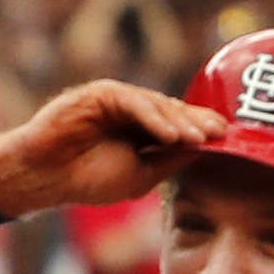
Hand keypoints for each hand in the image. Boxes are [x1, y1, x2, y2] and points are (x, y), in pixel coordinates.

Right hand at [0, 81, 223, 216]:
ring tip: (201, 138)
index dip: (202, 132)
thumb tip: (205, 149)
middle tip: (223, 133)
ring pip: (157, 105)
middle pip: (173, 111)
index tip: (228, 140)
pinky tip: (171, 135)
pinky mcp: (101, 94)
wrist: (45, 177)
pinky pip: (133, 102)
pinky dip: (154, 118)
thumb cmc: (87, 179)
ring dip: (180, 122)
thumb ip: (170, 161)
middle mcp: (132, 112)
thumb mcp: (141, 175)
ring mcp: (117, 100)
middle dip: (199, 122)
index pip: (178, 127)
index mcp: (141, 131)